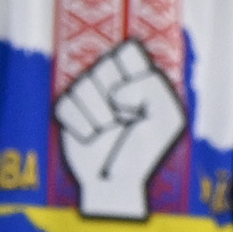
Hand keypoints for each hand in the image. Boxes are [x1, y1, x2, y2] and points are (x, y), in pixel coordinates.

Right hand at [52, 36, 184, 221]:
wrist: (115, 182)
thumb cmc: (145, 151)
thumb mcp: (167, 118)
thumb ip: (151, 89)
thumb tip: (115, 92)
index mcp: (138, 77)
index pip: (127, 50)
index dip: (130, 70)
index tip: (139, 95)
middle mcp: (110, 80)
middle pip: (102, 66)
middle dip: (114, 97)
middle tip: (124, 117)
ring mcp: (86, 95)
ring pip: (81, 86)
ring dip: (98, 117)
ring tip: (108, 132)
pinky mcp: (66, 112)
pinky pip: (65, 105)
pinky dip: (80, 127)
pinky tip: (91, 138)